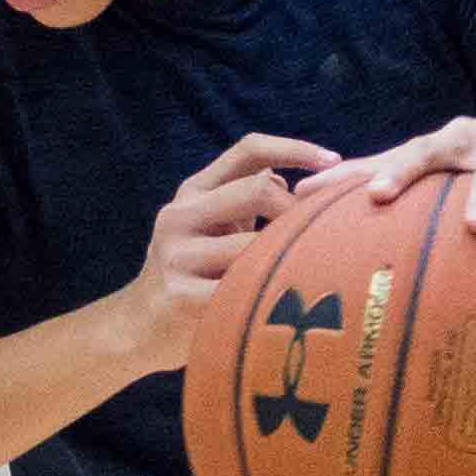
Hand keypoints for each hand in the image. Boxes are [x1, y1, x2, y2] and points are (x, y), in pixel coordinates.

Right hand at [112, 133, 334, 375]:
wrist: (139, 326)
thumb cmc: (192, 274)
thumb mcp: (211, 227)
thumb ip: (246, 201)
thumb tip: (295, 184)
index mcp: (193, 192)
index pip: (248, 150)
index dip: (295, 150)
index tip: (335, 162)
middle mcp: (180, 215)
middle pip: (258, 190)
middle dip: (298, 211)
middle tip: (325, 236)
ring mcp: (177, 256)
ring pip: (255, 244)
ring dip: (288, 258)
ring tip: (310, 276)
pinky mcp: (181, 296)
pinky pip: (243, 288)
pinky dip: (271, 294)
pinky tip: (285, 307)